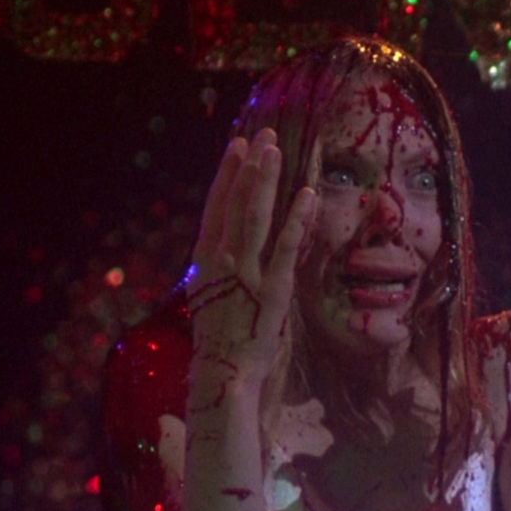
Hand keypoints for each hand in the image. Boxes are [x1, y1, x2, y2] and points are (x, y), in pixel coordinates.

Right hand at [185, 128, 315, 393]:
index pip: (215, 207)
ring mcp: (246, 274)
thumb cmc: (219, 340)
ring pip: (255, 216)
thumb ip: (217, 268)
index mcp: (204, 262)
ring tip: (274, 151)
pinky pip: (285, 246)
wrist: (222, 375)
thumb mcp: (210, 297)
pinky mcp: (272, 289)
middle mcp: (221, 262)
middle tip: (262, 135)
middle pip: (235, 203)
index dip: (227, 175)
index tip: (237, 146)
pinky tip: (306, 194)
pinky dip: (296, 219)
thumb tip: (223, 245)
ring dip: (265, 181)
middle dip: (249, 166)